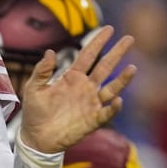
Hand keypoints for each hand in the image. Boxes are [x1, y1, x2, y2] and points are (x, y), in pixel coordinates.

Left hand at [18, 26, 135, 152]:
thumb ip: (42, 71)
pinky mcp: (92, 120)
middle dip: (117, 53)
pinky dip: (113, 107)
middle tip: (130, 38)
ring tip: (132, 68)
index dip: (98, 42)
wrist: (36, 138)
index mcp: (71, 77)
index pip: (88, 55)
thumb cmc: (35, 112)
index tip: (109, 28)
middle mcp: (85, 87)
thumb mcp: (34, 88)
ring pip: (111, 88)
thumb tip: (50, 52)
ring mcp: (91, 103)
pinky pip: (106, 112)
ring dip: (122, 79)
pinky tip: (117, 100)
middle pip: (105, 67)